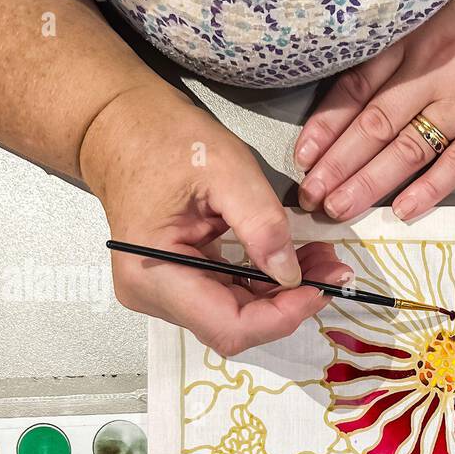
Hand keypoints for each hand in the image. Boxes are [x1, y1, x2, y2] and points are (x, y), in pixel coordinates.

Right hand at [80, 84, 350, 355]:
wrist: (121, 127)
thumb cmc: (166, 139)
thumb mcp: (226, 168)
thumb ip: (262, 224)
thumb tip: (292, 275)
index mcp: (154, 274)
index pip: (229, 326)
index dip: (282, 316)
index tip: (322, 286)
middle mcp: (153, 296)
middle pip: (236, 327)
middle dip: (289, 304)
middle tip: (333, 267)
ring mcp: (164, 295)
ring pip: (237, 317)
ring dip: (283, 295)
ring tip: (321, 260)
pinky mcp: (178, 285)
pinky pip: (229, 299)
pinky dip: (266, 285)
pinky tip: (295, 261)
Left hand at [293, 0, 454, 221]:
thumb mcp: (444, 6)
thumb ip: (407, 43)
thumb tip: (367, 81)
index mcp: (416, 39)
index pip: (357, 87)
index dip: (326, 124)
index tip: (303, 155)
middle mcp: (435, 71)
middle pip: (373, 125)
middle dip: (336, 164)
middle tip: (310, 195)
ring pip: (407, 148)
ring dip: (369, 182)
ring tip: (339, 207)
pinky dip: (429, 188)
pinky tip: (403, 209)